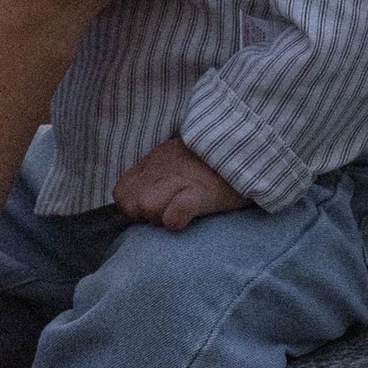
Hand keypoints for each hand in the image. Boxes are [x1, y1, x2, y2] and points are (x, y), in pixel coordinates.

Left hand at [112, 136, 249, 234]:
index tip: (152, 211)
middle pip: (132, 203)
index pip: (122, 192)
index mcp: (155, 161)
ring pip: (148, 206)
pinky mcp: (201, 193)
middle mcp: (163, 168)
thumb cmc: (212, 162)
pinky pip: (175, 213)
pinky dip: (176, 220)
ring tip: (178, 215)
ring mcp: (181, 179)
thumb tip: (142, 201)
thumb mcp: (175, 157)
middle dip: (145, 216)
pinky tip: (185, 220)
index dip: (133, 207)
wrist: (246, 147)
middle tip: (167, 214)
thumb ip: (156, 174)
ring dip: (160, 218)